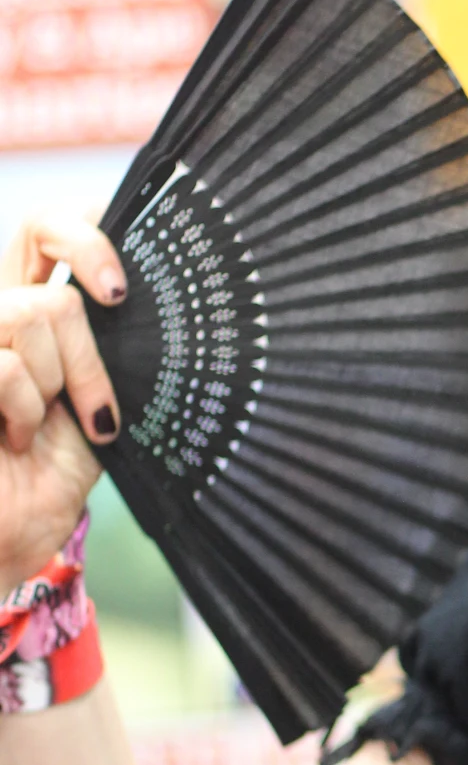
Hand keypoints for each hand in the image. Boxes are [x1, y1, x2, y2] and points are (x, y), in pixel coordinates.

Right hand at [0, 217, 125, 589]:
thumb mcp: (96, 406)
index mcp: (25, 309)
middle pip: (38, 236)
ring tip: (38, 425)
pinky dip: (26, 408)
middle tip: (102, 372)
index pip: (46, 229)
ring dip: (61, 379)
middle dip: (88, 307)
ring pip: (36, 310)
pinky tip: (16, 439)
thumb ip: (109, 353)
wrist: (7, 535)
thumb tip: (156, 310)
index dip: (86, 231)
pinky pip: (5, 362)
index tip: (122, 288)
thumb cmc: (48, 477)